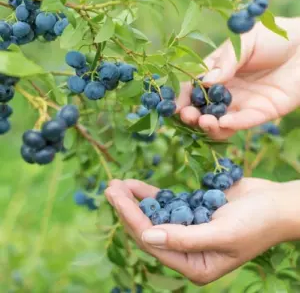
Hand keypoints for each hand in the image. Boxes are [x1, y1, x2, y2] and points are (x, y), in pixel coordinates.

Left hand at [105, 178, 299, 284]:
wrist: (277, 203)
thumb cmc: (257, 222)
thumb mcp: (222, 234)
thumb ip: (184, 239)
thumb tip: (147, 235)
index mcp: (194, 265)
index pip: (153, 242)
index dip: (132, 218)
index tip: (115, 197)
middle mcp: (187, 251)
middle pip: (149, 228)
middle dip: (128, 208)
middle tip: (110, 188)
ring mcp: (188, 230)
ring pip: (154, 215)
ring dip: (135, 200)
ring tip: (117, 185)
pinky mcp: (191, 211)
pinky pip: (166, 204)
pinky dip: (151, 195)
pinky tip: (135, 186)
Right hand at [177, 17, 299, 139]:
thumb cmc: (274, 38)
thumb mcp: (245, 41)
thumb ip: (225, 60)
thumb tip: (205, 81)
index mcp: (217, 73)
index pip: (193, 88)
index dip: (181, 97)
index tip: (171, 105)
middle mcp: (226, 92)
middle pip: (202, 109)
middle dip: (191, 115)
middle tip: (187, 115)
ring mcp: (241, 105)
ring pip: (219, 122)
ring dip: (208, 126)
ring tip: (203, 121)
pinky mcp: (259, 114)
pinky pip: (242, 123)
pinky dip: (231, 125)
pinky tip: (223, 123)